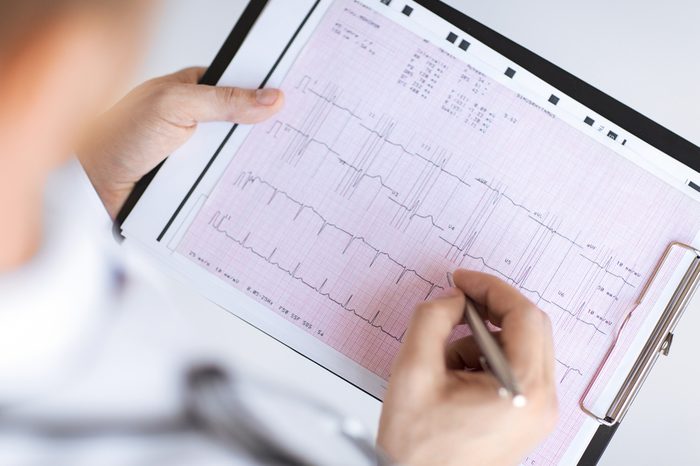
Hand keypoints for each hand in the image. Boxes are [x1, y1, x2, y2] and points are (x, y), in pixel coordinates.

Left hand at [78, 67, 283, 218]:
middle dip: (265, 136)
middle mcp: (200, 121)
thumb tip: (269, 98)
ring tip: (279, 171)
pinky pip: (225, 183)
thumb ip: (222, 100)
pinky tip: (251, 192)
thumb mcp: (174, 106)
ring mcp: (199, 152)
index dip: (268, 95)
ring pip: (238, 158)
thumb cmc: (118, 136)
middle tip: (292, 142)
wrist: (93, 186)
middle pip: (246, 126)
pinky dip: (235, 189)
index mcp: (196, 90)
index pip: (243, 87)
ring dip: (250, 167)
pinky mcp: (196, 181)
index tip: (295, 104)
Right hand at [378, 269, 557, 465]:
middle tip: (456, 305)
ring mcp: (536, 413)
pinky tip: (454, 378)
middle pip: (530, 328)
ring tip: (446, 361)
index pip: (524, 315)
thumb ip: (432, 320)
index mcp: (523, 389)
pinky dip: (486, 360)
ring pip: (522, 348)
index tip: (463, 281)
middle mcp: (541, 403)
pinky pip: (515, 370)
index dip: (491, 288)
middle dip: (490, 311)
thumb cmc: (418, 450)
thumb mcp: (413, 371)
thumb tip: (453, 299)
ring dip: (484, 339)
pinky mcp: (525, 418)